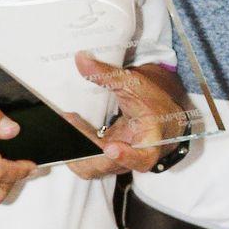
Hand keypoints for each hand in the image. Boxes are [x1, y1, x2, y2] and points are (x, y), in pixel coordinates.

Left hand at [64, 52, 191, 176]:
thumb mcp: (134, 86)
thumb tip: (81, 59)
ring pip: (91, 168)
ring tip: (68, 120)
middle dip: (83, 145)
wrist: (160, 121)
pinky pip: (86, 163)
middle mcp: (133, 160)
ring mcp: (118, 164)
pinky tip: (69, 126)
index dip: (126, 156)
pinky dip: (74, 148)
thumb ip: (107, 75)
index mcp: (150, 144)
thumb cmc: (153, 105)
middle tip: (70, 119)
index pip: (141, 158)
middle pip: (104, 165)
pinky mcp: (106, 162)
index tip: (111, 147)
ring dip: (74, 149)